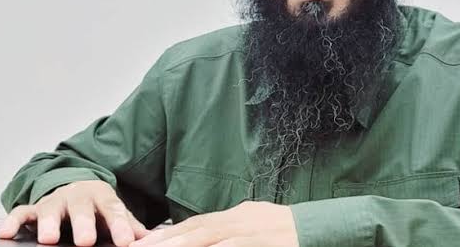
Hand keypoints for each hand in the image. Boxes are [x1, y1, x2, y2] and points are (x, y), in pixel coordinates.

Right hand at [0, 180, 149, 246]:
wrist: (76, 186)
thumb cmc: (96, 207)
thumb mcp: (114, 212)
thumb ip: (129, 225)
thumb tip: (151, 239)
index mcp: (102, 197)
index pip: (113, 211)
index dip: (120, 226)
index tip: (126, 241)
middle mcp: (78, 196)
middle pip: (81, 209)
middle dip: (83, 224)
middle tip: (86, 241)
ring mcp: (55, 201)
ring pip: (51, 209)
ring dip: (49, 223)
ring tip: (49, 239)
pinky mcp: (35, 207)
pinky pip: (22, 212)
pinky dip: (13, 220)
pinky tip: (6, 233)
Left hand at [129, 201, 298, 246]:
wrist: (316, 227)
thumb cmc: (285, 228)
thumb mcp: (254, 220)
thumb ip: (231, 226)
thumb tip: (209, 230)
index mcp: (235, 216)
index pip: (195, 225)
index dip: (168, 234)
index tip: (143, 241)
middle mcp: (237, 221)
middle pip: (195, 230)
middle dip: (165, 240)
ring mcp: (247, 233)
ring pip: (207, 238)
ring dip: (180, 245)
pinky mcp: (257, 243)